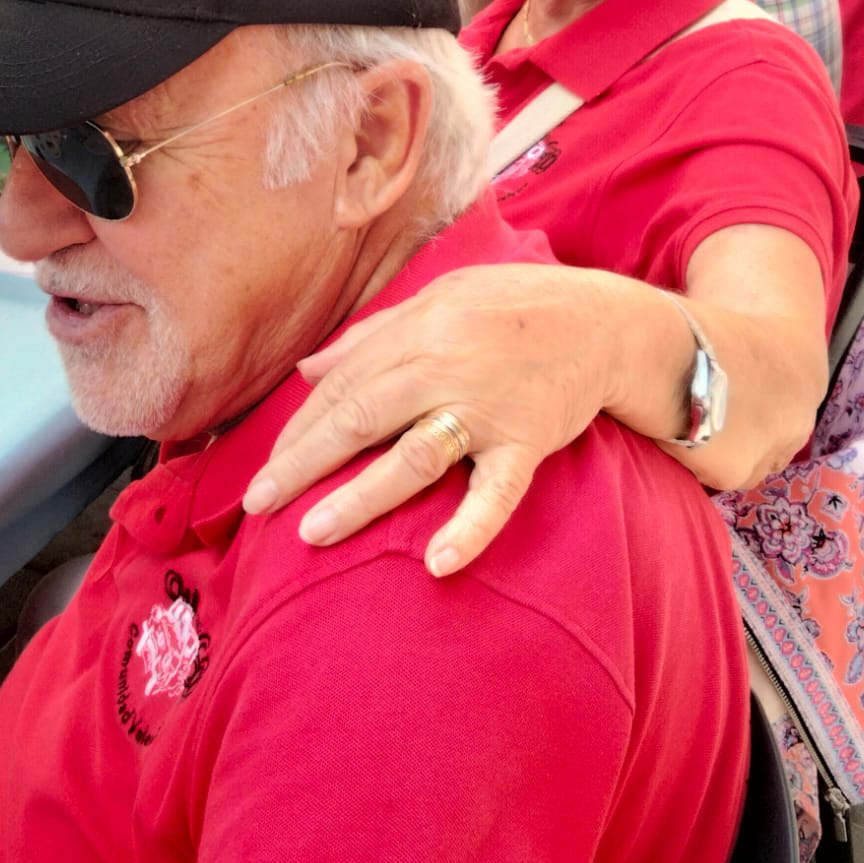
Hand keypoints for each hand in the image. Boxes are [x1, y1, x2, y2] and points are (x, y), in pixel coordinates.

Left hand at [243, 263, 634, 576]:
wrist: (604, 321)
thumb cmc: (515, 307)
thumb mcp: (440, 298)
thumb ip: (373, 335)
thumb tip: (308, 371)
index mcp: (419, 328)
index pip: (343, 385)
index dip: (299, 429)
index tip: (265, 469)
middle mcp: (446, 365)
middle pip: (361, 417)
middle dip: (303, 463)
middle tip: (259, 503)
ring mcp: (488, 407)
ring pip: (412, 456)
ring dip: (359, 497)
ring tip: (313, 532)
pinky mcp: (528, 442)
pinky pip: (496, 492)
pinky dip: (470, 528)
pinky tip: (439, 564)